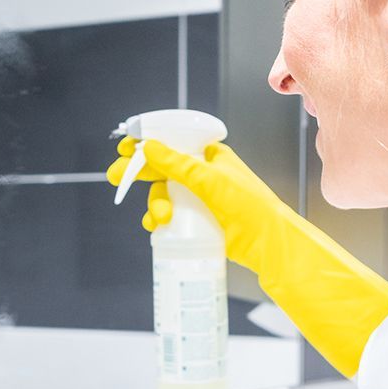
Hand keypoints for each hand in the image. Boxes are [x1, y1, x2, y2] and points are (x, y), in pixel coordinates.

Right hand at [106, 136, 387, 376]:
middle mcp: (204, 174)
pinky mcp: (197, 221)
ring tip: (160, 219)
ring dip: (155, 204)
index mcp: (211, 156)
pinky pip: (170, 216)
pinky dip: (159, 220)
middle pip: (162, 168)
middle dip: (140, 173)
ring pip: (163, 195)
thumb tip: (148, 146)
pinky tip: (157, 227)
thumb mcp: (212, 181)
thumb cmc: (251, 208)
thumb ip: (178, 164)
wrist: (271, 246)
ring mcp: (200, 199)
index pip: (174, 142)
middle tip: (117, 177)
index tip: (127, 146)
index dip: (148, 142)